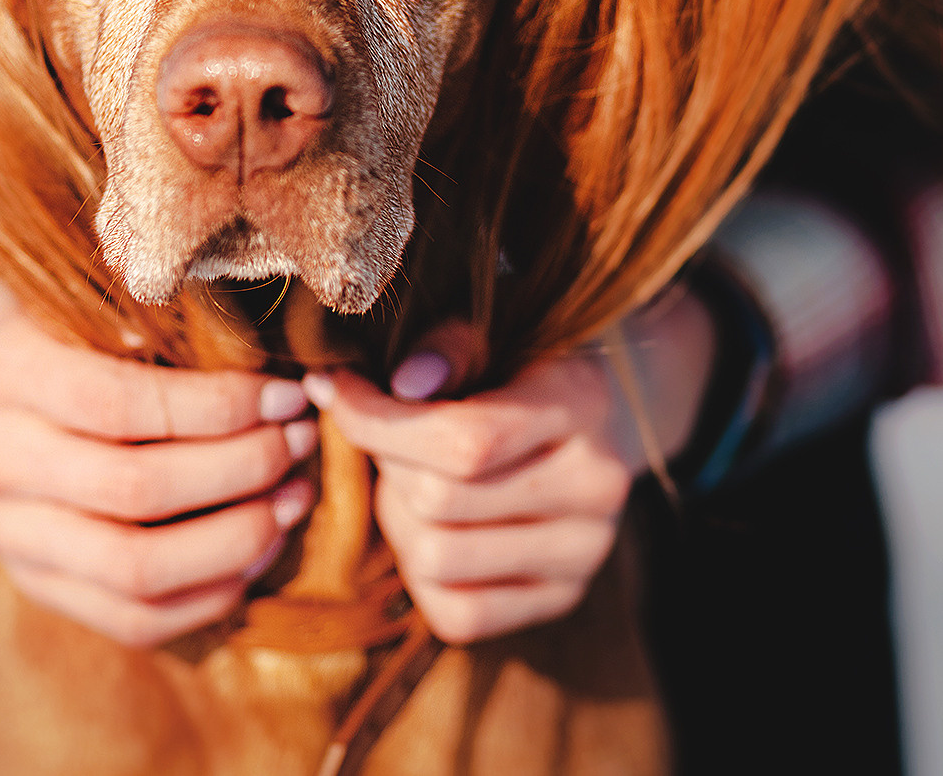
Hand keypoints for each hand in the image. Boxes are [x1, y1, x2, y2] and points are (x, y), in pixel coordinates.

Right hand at [0, 278, 317, 646]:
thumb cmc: (25, 327)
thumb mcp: (51, 283)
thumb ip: (122, 287)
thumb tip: (228, 298)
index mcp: (2, 369)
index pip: (119, 403)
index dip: (216, 406)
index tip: (285, 391)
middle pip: (137, 490)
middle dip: (243, 468)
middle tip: (301, 439)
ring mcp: (10, 531)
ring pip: (136, 569)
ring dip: (236, 540)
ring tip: (293, 497)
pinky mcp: (33, 582)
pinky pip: (129, 618)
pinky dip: (207, 596)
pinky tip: (258, 553)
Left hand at [304, 291, 713, 645]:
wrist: (604, 417)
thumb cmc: (525, 362)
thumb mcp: (496, 329)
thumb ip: (449, 346)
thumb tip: (401, 383)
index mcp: (583, 406)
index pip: (463, 439)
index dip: (376, 419)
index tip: (337, 390)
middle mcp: (597, 487)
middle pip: (437, 500)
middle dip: (384, 460)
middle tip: (383, 431)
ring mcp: (584, 553)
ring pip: (437, 559)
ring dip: (397, 516)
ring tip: (409, 477)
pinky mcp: (562, 598)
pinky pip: (458, 614)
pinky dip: (421, 573)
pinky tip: (428, 524)